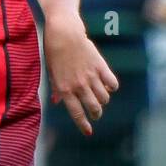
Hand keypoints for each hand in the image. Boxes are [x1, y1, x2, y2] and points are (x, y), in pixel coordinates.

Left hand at [43, 14, 119, 136]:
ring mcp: (90, 76)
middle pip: (94, 108)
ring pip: (104, 98)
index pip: (76, 113)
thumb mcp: (52, 72)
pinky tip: (108, 85)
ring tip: (101, 98)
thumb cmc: (55, 52)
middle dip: (96, 114)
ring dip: (103, 101)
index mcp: (64, 89)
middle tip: (96, 113)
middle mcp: (78, 85)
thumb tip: (58, 102)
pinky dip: (112, 87)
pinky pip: (112, 84)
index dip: (83, 125)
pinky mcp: (100, 66)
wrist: (64, 33)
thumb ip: (57, 89)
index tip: (88, 132)